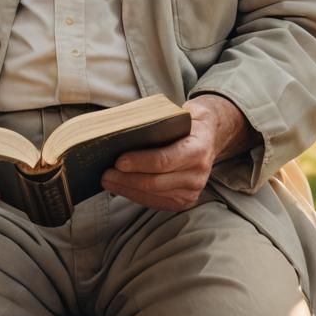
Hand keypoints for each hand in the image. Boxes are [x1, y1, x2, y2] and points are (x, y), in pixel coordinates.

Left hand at [101, 96, 255, 210]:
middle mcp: (198, 173)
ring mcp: (193, 190)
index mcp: (198, 147)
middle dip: (127, 179)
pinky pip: (156, 202)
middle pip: (156, 182)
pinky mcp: (185, 201)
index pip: (164, 160)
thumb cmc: (188, 121)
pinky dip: (136, 196)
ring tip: (108, 180)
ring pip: (154, 194)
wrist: (210, 136)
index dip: (140, 162)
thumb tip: (121, 128)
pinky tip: (121, 188)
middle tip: (105, 173)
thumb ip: (157, 121)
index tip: (118, 161)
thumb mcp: (178, 113)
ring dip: (127, 189)